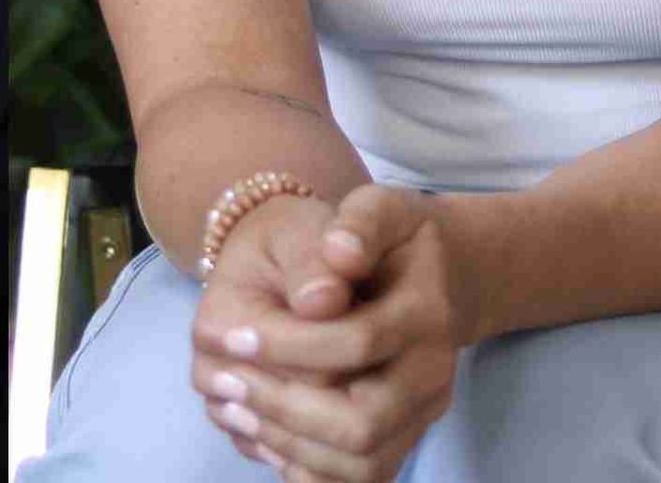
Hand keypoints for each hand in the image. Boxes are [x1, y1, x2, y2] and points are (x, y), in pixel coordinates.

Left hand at [190, 185, 472, 479]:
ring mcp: (422, 414)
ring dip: (290, 444)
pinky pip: (361, 476)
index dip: (288, 345)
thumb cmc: (389, 235)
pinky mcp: (406, 437)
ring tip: (235, 407)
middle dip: (286, 408)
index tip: (232, 336)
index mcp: (427, 311)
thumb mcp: (375, 205)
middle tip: (226, 381)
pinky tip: (264, 433)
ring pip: (361, 464)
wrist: (434, 272)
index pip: (356, 343)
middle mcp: (433, 373)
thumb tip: (327, 281)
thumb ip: (357, 227)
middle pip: (362, 423)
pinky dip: (310, 468)